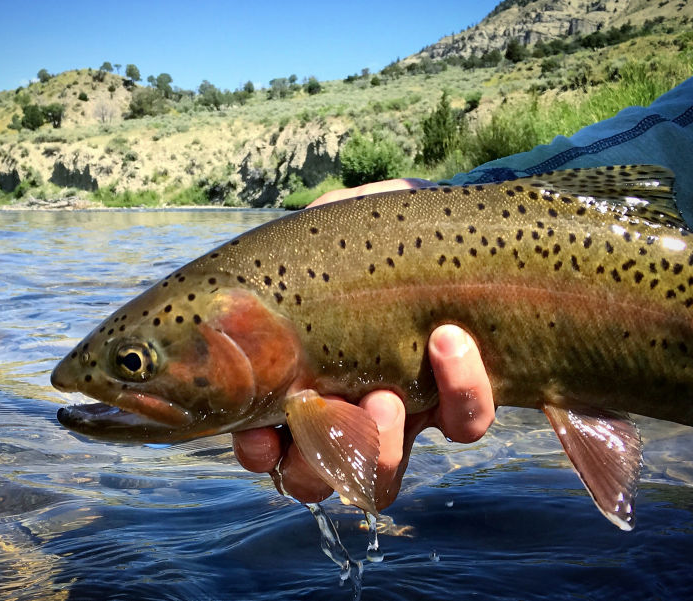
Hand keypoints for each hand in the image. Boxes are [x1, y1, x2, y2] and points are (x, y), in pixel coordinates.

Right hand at [232, 180, 495, 509]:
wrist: (453, 232)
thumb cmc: (379, 231)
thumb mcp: (334, 223)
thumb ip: (307, 236)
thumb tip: (299, 238)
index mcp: (306, 378)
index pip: (272, 443)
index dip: (262, 452)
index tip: (261, 438)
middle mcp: (350, 407)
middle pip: (323, 473)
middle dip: (324, 455)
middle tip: (340, 408)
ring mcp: (404, 411)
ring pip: (385, 472)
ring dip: (381, 444)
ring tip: (386, 394)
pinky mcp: (460, 399)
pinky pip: (464, 423)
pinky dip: (458, 392)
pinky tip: (447, 340)